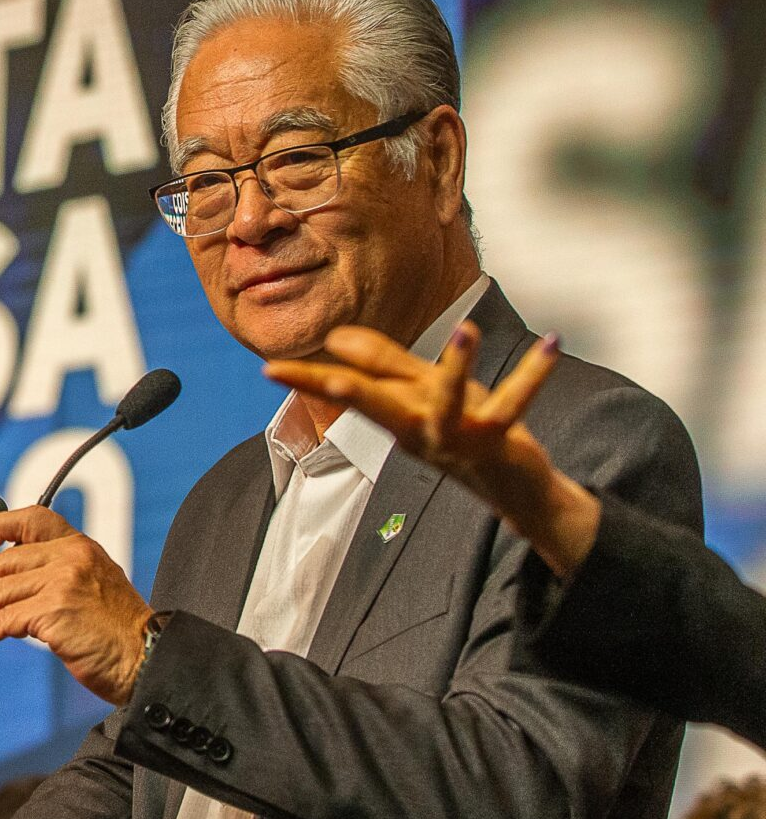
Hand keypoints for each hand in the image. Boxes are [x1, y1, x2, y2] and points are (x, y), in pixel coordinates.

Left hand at [0, 505, 154, 704]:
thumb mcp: (94, 589)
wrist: (149, 660)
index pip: (31, 519)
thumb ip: (57, 578)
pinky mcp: (54, 611)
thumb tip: (8, 591)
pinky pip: (3, 621)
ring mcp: (62, 582)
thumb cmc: (121, 636)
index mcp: (80, 546)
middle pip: (2, 564)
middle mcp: (70, 556)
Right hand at [263, 322, 599, 576]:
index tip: (269, 369)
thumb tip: (336, 337)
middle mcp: (416, 427)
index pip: (343, 391)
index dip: (306, 381)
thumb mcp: (418, 393)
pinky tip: (550, 344)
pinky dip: (532, 375)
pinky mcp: (496, 438)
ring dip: (458, 367)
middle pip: (376, 405)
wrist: (514, 487)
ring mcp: (455, 435)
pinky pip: (514, 403)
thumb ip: (381, 362)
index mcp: (394, 414)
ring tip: (467, 330)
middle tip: (321, 378)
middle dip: (346, 391)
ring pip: (448, 402)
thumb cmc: (463, 432)